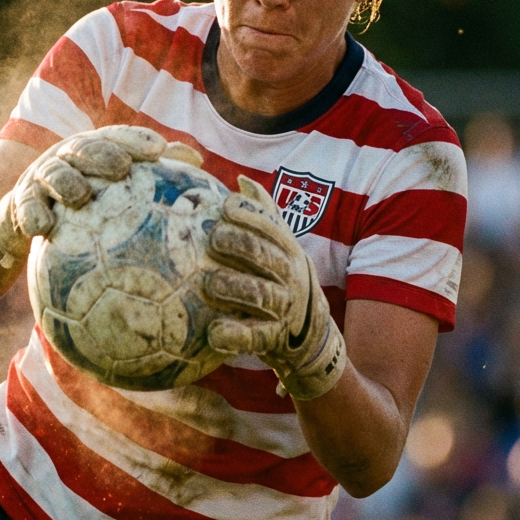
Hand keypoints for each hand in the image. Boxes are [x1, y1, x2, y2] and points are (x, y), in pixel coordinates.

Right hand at [0, 125, 201, 267]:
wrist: (19, 226)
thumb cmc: (77, 208)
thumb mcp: (110, 191)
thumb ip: (150, 176)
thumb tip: (199, 163)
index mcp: (92, 153)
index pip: (116, 139)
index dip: (136, 140)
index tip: (159, 150)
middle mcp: (66, 159)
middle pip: (84, 149)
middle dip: (102, 155)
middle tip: (122, 168)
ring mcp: (39, 179)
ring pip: (52, 174)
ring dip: (66, 182)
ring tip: (81, 196)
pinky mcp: (17, 203)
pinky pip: (23, 208)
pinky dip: (31, 215)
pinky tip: (41, 227)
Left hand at [202, 176, 345, 400]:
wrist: (310, 338)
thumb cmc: (284, 282)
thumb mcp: (282, 247)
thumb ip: (265, 216)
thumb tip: (242, 180)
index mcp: (288, 251)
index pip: (270, 227)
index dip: (248, 215)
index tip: (225, 207)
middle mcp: (290, 276)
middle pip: (265, 255)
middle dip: (238, 244)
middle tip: (212, 239)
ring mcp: (284, 308)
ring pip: (260, 294)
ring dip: (233, 286)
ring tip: (209, 283)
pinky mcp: (274, 339)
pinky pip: (255, 337)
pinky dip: (235, 335)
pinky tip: (215, 332)